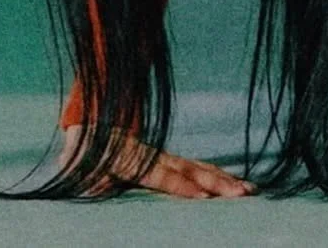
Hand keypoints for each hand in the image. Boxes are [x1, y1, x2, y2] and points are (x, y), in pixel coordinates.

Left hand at [60, 126, 255, 199]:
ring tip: (249, 190)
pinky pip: (197, 166)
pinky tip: (239, 183)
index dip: (180, 186)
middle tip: (240, 195)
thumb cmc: (83, 155)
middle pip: (187, 170)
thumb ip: (88, 175)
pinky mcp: (170, 160)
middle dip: (215, 183)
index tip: (202, 198)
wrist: (89, 129)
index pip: (160, 175)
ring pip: (197, 167)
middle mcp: (153, 156)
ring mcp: (164, 156)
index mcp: (131, 160)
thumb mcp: (79, 163)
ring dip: (224, 179)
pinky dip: (218, 174)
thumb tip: (95, 185)